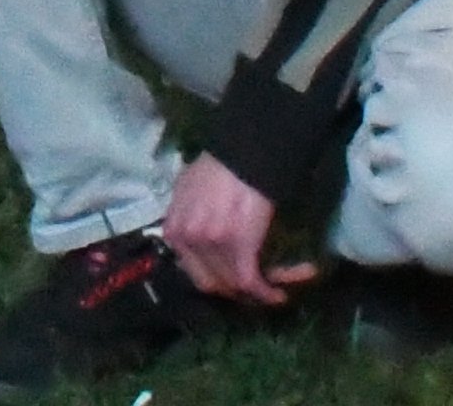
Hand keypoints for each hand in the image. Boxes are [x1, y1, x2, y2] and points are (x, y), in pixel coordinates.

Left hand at [161, 152, 311, 308]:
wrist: (241, 156)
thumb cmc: (216, 169)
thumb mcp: (185, 193)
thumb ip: (185, 218)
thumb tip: (192, 232)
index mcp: (174, 230)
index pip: (190, 270)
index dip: (212, 279)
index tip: (229, 281)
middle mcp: (188, 241)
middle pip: (210, 282)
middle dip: (231, 289)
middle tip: (249, 287)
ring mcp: (212, 245)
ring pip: (232, 283)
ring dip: (252, 292)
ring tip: (268, 289)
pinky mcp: (240, 247)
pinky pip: (251, 281)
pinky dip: (266, 293)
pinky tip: (278, 296)